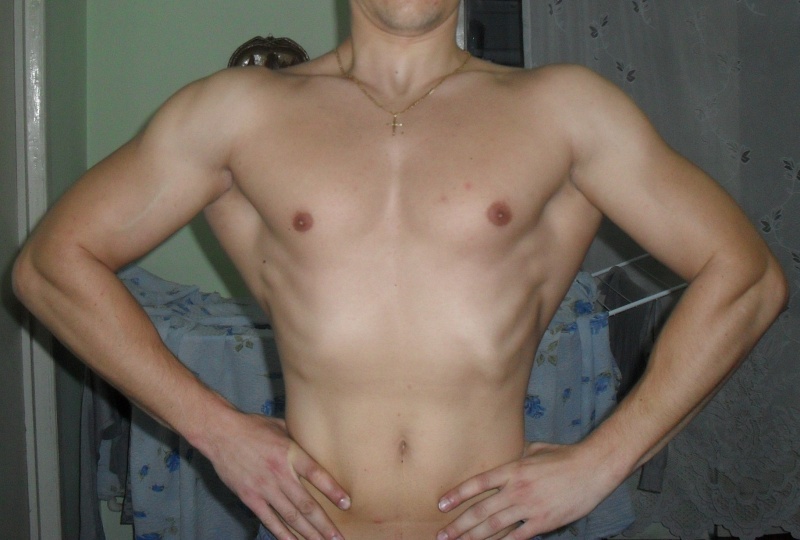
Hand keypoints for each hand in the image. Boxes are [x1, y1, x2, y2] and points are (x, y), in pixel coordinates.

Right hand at [206, 412, 349, 539]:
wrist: (220, 432)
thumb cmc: (252, 426)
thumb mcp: (281, 426)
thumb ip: (298, 438)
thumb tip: (316, 443)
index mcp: (290, 452)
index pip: (316, 474)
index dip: (332, 490)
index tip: (347, 504)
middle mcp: (279, 473)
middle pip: (306, 504)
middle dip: (324, 524)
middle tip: (338, 538)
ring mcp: (264, 487)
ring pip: (290, 516)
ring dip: (308, 533)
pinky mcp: (249, 497)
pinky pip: (269, 519)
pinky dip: (282, 533)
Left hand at [436, 442, 614, 539]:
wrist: (592, 468)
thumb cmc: (564, 456)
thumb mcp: (535, 450)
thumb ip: (516, 457)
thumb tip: (504, 459)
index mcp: (513, 469)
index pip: (478, 483)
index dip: (458, 494)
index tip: (441, 504)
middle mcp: (517, 488)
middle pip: (481, 509)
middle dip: (459, 524)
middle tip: (442, 534)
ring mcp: (530, 507)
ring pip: (495, 525)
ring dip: (473, 536)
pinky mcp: (544, 522)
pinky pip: (518, 536)